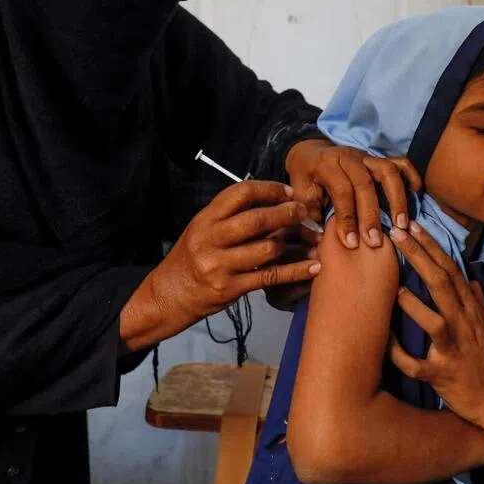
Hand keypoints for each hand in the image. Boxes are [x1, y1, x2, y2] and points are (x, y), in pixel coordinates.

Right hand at [148, 181, 320, 332]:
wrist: (169, 295)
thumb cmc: (193, 257)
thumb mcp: (203, 228)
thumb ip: (231, 215)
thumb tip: (272, 199)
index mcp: (206, 219)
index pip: (241, 193)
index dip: (269, 189)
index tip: (289, 192)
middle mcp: (211, 239)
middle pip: (257, 219)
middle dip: (287, 213)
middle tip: (304, 212)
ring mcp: (220, 265)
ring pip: (267, 248)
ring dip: (295, 243)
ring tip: (313, 239)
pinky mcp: (231, 288)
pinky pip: (271, 277)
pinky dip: (296, 271)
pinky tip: (314, 266)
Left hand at [285, 139, 421, 249]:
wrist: (310, 155)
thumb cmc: (305, 180)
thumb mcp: (300, 196)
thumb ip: (309, 216)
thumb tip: (320, 243)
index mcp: (326, 164)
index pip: (341, 191)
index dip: (347, 218)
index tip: (351, 244)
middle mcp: (349, 157)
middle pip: (365, 184)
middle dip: (371, 215)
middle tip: (375, 242)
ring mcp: (367, 156)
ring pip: (388, 171)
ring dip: (397, 199)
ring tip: (401, 225)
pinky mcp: (379, 159)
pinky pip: (401, 163)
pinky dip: (412, 177)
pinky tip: (416, 196)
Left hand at [386, 223, 483, 425]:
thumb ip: (480, 303)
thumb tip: (472, 281)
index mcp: (471, 311)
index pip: (451, 271)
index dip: (432, 247)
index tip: (414, 226)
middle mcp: (464, 326)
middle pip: (441, 285)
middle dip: (419, 258)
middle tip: (398, 235)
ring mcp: (453, 350)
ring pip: (434, 323)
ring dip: (413, 305)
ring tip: (394, 288)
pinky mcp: (441, 375)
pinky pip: (417, 365)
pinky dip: (400, 354)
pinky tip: (384, 340)